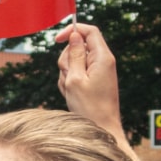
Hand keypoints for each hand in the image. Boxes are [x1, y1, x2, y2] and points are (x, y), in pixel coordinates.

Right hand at [56, 23, 123, 140]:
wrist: (102, 129)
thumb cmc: (90, 108)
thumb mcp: (75, 79)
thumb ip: (75, 55)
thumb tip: (75, 36)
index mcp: (103, 57)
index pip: (89, 31)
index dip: (72, 31)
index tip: (57, 40)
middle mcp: (103, 62)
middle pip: (78, 47)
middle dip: (67, 59)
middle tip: (68, 76)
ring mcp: (98, 72)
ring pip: (74, 62)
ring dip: (67, 73)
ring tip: (71, 90)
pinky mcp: (94, 81)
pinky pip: (76, 74)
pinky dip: (70, 82)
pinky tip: (73, 95)